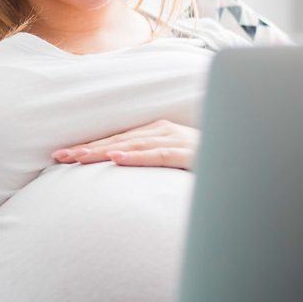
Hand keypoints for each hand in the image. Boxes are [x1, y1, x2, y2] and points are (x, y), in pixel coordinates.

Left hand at [51, 120, 198, 170]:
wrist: (244, 164)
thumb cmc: (207, 167)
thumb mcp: (174, 164)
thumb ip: (153, 163)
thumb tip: (122, 170)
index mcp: (159, 133)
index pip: (117, 140)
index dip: (89, 147)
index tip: (62, 157)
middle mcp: (165, 131)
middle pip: (119, 140)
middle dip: (87, 149)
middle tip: (58, 157)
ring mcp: (177, 140)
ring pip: (133, 145)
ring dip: (103, 151)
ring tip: (77, 158)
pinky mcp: (189, 153)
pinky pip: (159, 155)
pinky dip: (136, 156)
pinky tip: (116, 158)